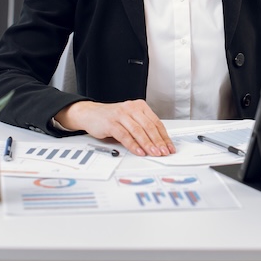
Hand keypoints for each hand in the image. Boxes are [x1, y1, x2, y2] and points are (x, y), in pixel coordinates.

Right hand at [55, 99, 175, 156]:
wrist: (90, 113)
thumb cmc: (112, 118)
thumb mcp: (130, 119)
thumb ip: (142, 127)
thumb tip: (158, 143)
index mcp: (140, 106)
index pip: (156, 122)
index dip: (164, 136)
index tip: (169, 147)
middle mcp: (131, 108)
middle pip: (149, 126)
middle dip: (158, 141)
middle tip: (164, 152)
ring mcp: (121, 114)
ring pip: (138, 131)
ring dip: (148, 144)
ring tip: (154, 153)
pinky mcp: (111, 123)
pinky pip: (125, 135)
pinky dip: (133, 145)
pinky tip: (139, 152)